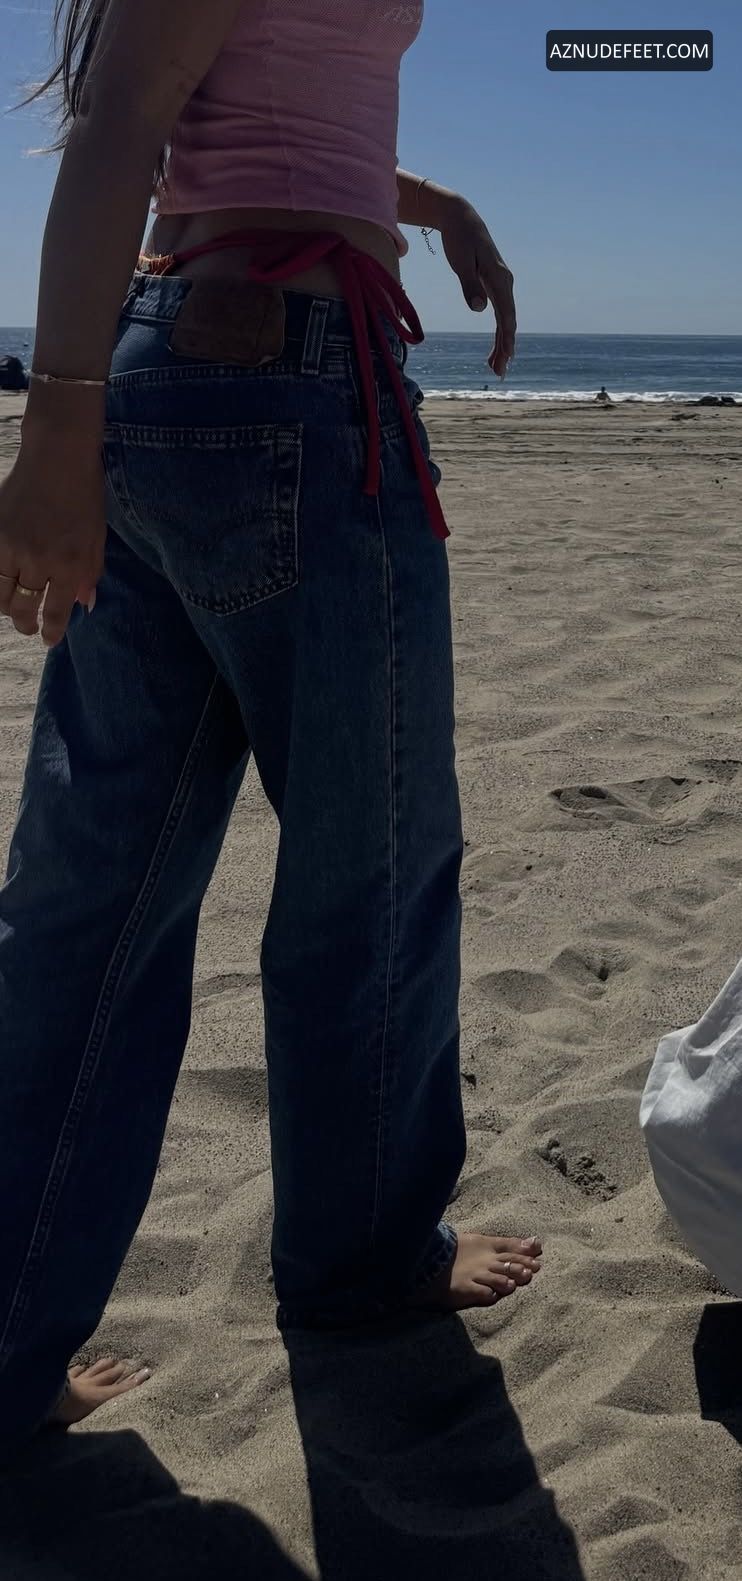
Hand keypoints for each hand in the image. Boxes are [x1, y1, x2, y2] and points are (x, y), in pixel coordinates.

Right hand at [0, 439, 104, 645]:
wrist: (56, 456)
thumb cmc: (83, 496)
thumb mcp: (96, 538)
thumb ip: (90, 573)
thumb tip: (84, 605)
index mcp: (69, 564)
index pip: (55, 611)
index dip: (50, 631)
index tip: (48, 639)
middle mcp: (38, 559)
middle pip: (23, 608)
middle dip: (26, 624)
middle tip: (28, 627)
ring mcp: (11, 545)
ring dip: (6, 607)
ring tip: (13, 608)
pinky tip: (2, 584)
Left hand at [439, 199, 515, 376]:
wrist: (461, 219)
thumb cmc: (459, 239)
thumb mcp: (461, 261)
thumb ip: (470, 285)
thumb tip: (479, 309)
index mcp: (498, 277)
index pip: (505, 313)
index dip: (506, 337)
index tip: (506, 356)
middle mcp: (505, 282)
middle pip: (508, 321)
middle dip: (505, 348)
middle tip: (500, 372)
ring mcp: (501, 285)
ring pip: (505, 320)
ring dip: (502, 344)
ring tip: (496, 368)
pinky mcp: (494, 287)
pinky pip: (500, 314)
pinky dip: (498, 332)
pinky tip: (496, 348)